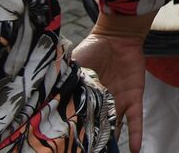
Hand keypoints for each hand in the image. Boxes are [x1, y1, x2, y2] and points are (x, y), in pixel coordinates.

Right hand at [72, 31, 147, 151]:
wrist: (117, 37)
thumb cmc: (93, 48)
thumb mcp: (73, 67)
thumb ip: (63, 81)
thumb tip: (43, 94)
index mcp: (86, 97)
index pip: (79, 119)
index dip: (74, 132)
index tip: (65, 145)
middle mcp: (102, 103)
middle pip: (97, 128)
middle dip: (92, 142)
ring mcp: (118, 102)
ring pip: (115, 128)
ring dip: (111, 142)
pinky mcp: (133, 97)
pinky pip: (135, 118)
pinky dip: (136, 133)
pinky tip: (134, 149)